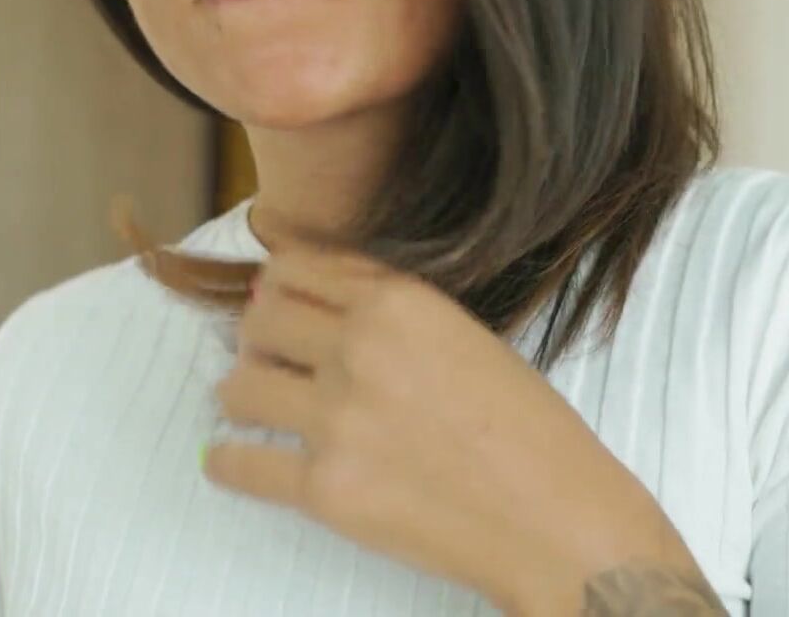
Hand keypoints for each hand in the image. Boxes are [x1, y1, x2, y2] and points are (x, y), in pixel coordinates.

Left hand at [203, 244, 722, 614]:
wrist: (559, 521)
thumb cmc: (530, 432)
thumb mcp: (467, 337)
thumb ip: (391, 313)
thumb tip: (300, 302)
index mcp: (402, 302)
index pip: (300, 268)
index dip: (281, 285)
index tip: (279, 304)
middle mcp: (361, 351)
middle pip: (259, 320)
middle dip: (259, 337)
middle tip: (271, 359)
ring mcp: (338, 421)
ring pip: (239, 388)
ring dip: (245, 396)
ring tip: (262, 411)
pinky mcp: (325, 490)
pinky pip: (239, 466)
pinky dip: (229, 464)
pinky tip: (237, 462)